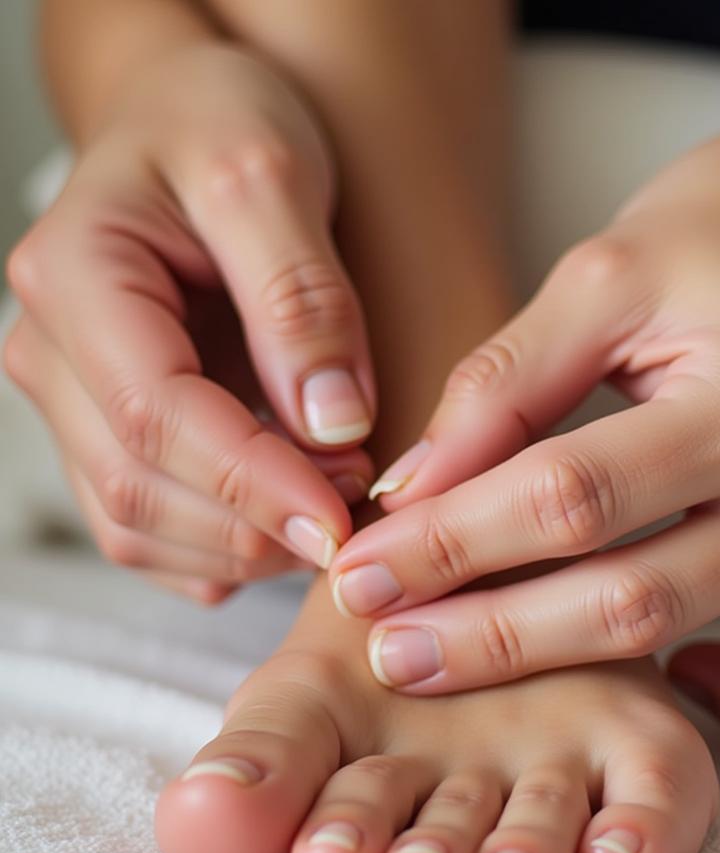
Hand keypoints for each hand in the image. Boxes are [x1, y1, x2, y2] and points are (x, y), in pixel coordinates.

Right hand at [4, 44, 374, 600]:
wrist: (188, 123)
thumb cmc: (221, 127)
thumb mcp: (270, 176)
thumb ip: (299, 296)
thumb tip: (331, 424)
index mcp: (77, 276)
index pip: (155, 412)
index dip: (252, 483)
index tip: (340, 518)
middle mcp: (54, 350)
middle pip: (138, 486)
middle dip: (254, 526)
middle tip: (356, 518)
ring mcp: (74, 399)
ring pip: (135, 525)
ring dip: (239, 549)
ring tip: (331, 519)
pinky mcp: (109, 429)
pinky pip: (145, 527)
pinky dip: (215, 552)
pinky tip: (279, 534)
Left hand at [325, 116, 719, 754]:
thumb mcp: (607, 274)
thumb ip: (502, 385)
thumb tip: (408, 493)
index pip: (568, 501)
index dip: (449, 546)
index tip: (362, 572)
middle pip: (635, 603)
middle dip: (490, 639)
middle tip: (392, 650)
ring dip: (626, 689)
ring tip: (525, 671)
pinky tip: (699, 664)